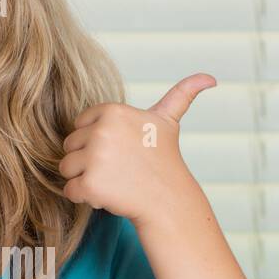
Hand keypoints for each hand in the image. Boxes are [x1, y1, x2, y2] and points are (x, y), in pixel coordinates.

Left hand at [58, 73, 216, 225]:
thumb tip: (210, 78)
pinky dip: (84, 197)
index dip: (95, 142)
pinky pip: (69, 190)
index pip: (80, 125)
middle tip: (118, 169)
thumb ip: (182, 94)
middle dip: (88, 160)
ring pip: (67, 168)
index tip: (119, 151)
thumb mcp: (168, 122)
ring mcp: (94, 158)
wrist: (168, 200)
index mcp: (112, 111)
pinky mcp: (89, 184)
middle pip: (70, 146)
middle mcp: (101, 131)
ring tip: (112, 181)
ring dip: (84, 179)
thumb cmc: (164, 160)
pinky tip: (107, 195)